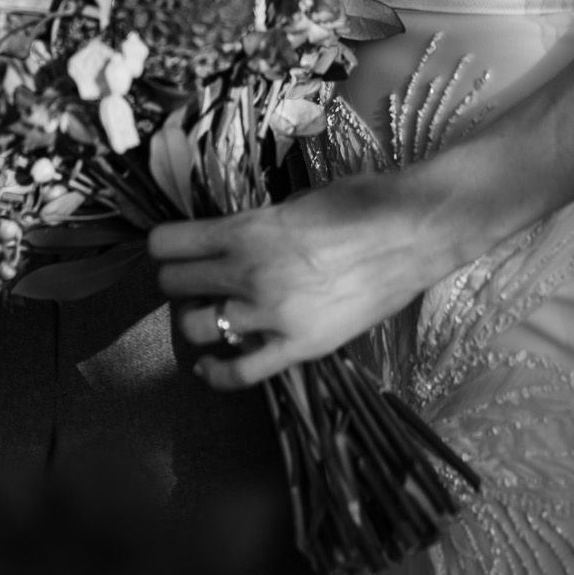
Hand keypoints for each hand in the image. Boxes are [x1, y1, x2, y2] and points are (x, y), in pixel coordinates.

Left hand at [150, 172, 450, 390]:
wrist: (411, 233)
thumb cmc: (358, 203)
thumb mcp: (296, 201)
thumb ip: (258, 223)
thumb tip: (234, 235)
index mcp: (246, 229)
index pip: (168, 244)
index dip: (162, 245)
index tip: (169, 248)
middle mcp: (248, 273)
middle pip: (175, 284)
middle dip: (178, 280)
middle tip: (193, 279)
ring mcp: (270, 315)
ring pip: (197, 328)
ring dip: (195, 320)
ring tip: (208, 313)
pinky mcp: (297, 348)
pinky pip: (240, 373)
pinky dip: (216, 373)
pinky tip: (209, 366)